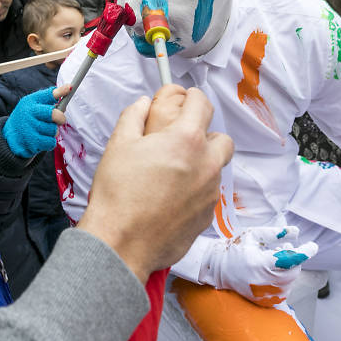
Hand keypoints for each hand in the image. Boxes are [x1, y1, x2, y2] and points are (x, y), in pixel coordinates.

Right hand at [3, 85, 68, 157]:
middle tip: (60, 120)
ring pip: (53, 129)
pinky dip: (49, 142)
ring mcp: (29, 128)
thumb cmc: (27, 120)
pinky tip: (41, 139)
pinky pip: (51, 142)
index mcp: (30, 102)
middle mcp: (28, 113)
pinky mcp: (31, 142)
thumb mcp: (33, 107)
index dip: (60, 92)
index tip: (70, 88)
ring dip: (52, 132)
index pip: (47, 95)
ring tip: (43, 131)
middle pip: (54, 114)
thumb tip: (66, 98)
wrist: (9, 138)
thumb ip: (47, 102)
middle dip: (60, 118)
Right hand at [78, 87, 232, 283]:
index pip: (203, 105)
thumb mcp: (118, 144)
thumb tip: (142, 103)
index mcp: (186, 141)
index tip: (187, 99)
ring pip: (215, 168)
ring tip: (172, 172)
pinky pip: (208, 194)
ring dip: (201, 163)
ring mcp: (210, 193)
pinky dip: (196, 189)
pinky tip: (171, 196)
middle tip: (181, 140)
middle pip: (222, 139)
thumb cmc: (118, 193)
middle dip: (206, 135)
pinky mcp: (206, 217)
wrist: (121, 243)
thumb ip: (133, 116)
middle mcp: (206, 165)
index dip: (194, 97)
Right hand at [198, 226, 317, 306]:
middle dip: (293, 259)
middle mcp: (262, 281)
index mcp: (259, 263)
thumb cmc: (234, 248)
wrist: (216, 268)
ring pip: (290, 282)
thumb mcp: (252, 235)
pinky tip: (272, 271)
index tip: (313, 246)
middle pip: (292, 271)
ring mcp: (263, 293)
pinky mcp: (263, 301)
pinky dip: (283, 281)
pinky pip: (283, 291)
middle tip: (283, 247)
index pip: (290, 258)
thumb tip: (296, 231)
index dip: (304, 252)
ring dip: (288, 269)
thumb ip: (275, 233)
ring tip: (274, 258)